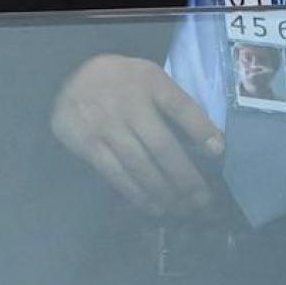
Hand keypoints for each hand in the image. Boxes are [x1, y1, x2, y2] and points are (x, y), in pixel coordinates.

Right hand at [50, 55, 225, 215]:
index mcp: (150, 84)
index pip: (181, 108)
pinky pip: (114, 173)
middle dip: (185, 176)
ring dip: (163, 190)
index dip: (201, 130)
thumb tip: (212, 142)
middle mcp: (129, 107)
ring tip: (180, 207)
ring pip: (139, 165)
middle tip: (201, 200)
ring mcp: (106, 128)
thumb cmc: (120, 81)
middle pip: (162, 147)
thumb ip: (178, 105)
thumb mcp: (152, 78)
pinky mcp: (88, 145)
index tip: (218, 153)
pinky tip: (152, 206)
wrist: (67, 77)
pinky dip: (135, 193)